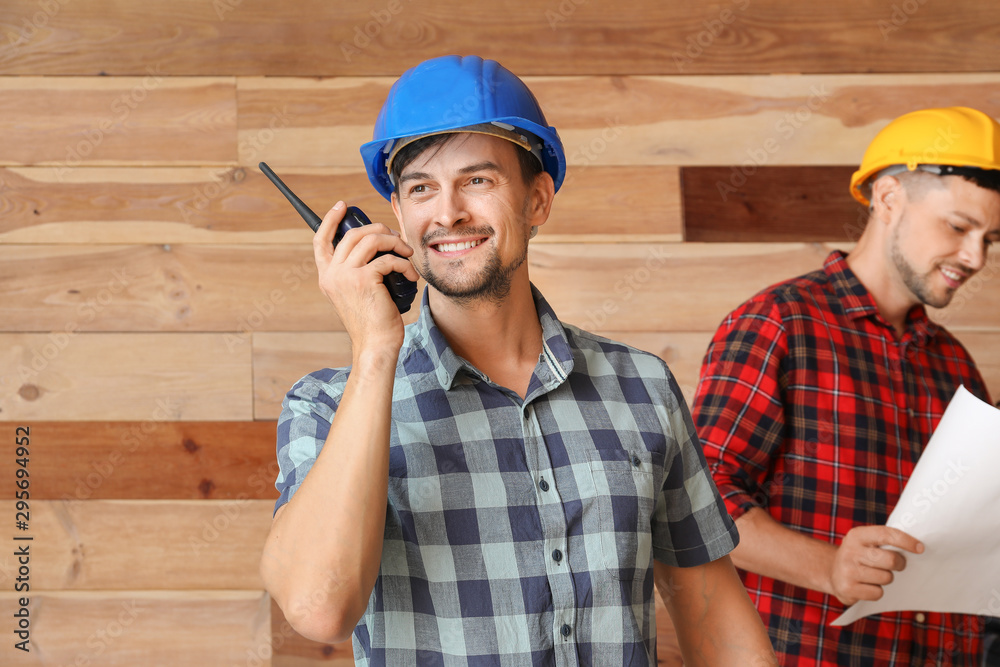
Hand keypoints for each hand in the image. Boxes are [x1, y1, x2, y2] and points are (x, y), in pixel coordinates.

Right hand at [313, 202, 418, 354]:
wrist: (375, 344)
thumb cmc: (372, 321)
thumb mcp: (357, 293)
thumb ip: (356, 272)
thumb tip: (375, 245)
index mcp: (327, 276)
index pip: (320, 240)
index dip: (330, 219)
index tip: (342, 205)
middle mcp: (332, 274)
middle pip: (352, 234)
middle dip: (378, 229)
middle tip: (396, 237)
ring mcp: (346, 276)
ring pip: (371, 241)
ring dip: (395, 242)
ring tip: (407, 252)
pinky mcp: (364, 280)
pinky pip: (388, 259)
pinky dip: (404, 264)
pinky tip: (412, 274)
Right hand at [829, 525, 922, 605]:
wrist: (831, 572)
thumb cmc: (858, 556)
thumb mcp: (865, 542)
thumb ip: (885, 540)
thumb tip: (916, 547)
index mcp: (856, 535)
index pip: (886, 535)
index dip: (906, 541)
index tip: (920, 548)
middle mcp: (850, 551)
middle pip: (890, 560)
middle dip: (899, 564)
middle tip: (896, 564)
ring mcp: (847, 571)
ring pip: (886, 578)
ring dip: (885, 578)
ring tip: (873, 575)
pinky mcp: (847, 589)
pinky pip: (877, 593)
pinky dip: (876, 591)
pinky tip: (866, 586)